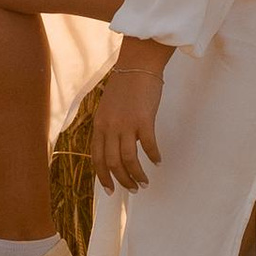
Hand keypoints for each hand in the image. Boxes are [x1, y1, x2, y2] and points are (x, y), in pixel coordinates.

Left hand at [92, 37, 169, 191]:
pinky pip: (148, 146)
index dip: (103, 177)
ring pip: (129, 159)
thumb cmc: (125, 85)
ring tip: (145, 182)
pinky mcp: (144, 120)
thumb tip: (115, 148)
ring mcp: (126, 124)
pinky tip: (157, 161)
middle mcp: (110, 127)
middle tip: (133, 189)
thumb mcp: (108, 108)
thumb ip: (109, 127)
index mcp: (99, 125)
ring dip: (137, 174)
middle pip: (113, 163)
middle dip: (123, 180)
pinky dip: (153, 156)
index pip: (97, 158)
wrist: (138, 65)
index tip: (111, 190)